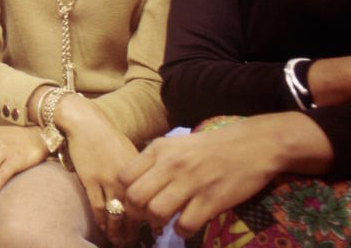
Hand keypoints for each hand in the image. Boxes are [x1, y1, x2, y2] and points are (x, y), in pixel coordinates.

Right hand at [61, 96, 140, 246]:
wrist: (86, 123)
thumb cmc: (108, 137)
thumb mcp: (131, 152)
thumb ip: (140, 173)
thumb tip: (149, 193)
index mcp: (141, 169)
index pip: (151, 200)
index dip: (153, 218)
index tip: (154, 231)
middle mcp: (126, 177)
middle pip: (135, 210)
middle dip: (135, 230)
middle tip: (134, 242)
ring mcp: (107, 179)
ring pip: (116, 213)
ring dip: (118, 230)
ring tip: (119, 241)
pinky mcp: (90, 180)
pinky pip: (98, 207)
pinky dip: (102, 221)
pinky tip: (104, 229)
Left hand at [119, 113, 329, 237]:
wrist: (252, 145)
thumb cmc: (208, 147)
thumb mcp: (174, 145)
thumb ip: (152, 162)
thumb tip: (130, 186)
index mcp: (158, 150)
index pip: (124, 177)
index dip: (124, 193)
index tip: (135, 200)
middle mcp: (171, 165)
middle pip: (135, 198)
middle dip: (136, 213)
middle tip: (146, 216)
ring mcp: (191, 183)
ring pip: (156, 213)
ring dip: (158, 223)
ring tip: (166, 220)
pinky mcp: (212, 200)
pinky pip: (185, 225)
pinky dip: (182, 230)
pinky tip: (186, 224)